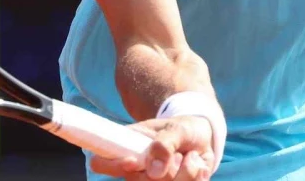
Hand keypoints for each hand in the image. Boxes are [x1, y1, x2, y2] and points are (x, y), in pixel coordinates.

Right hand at [90, 115, 214, 179]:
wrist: (203, 139)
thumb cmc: (184, 129)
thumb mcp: (178, 128)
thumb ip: (165, 143)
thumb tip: (154, 171)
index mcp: (127, 149)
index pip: (101, 162)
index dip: (113, 166)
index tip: (132, 161)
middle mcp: (135, 171)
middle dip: (165, 170)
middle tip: (180, 154)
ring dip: (184, 173)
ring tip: (190, 157)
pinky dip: (196, 178)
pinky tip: (198, 167)